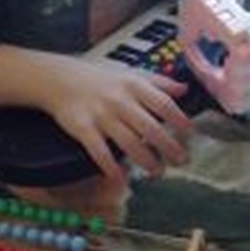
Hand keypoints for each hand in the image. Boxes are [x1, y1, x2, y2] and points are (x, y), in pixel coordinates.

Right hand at [45, 59, 193, 180]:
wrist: (59, 78)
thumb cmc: (98, 77)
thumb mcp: (130, 72)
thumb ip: (159, 82)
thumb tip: (185, 89)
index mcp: (134, 85)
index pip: (163, 103)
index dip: (179, 119)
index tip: (190, 133)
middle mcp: (120, 100)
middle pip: (150, 127)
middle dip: (168, 146)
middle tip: (182, 160)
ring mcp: (102, 115)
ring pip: (129, 142)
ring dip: (146, 160)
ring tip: (158, 172)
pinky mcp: (83, 128)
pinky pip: (99, 151)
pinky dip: (111, 166)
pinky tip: (120, 178)